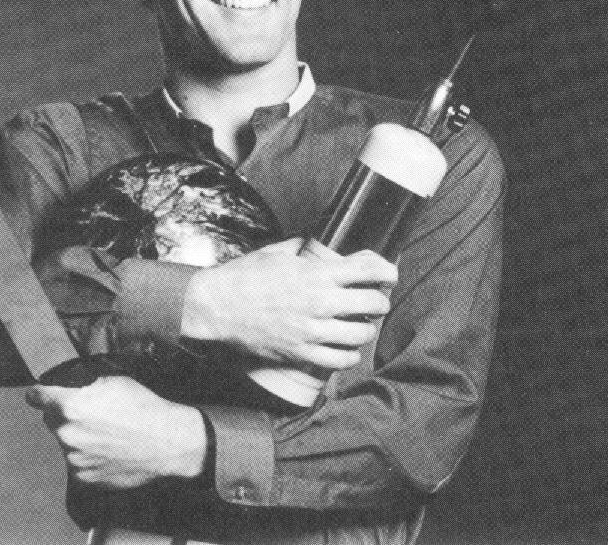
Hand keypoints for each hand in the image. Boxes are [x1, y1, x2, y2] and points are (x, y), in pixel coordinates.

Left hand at [25, 376, 206, 488]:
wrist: (167, 442)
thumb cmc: (143, 407)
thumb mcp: (114, 380)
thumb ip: (83, 384)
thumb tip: (69, 386)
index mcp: (70, 405)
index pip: (36, 397)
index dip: (40, 393)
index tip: (42, 394)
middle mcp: (66, 433)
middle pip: (52, 419)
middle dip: (66, 415)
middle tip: (93, 413)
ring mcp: (74, 459)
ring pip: (66, 442)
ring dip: (78, 437)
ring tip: (107, 434)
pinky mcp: (84, 478)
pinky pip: (78, 462)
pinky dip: (88, 456)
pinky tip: (109, 450)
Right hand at [181, 237, 395, 369]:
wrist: (217, 307)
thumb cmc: (243, 278)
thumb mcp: (276, 253)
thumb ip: (301, 250)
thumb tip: (314, 246)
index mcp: (316, 274)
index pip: (368, 270)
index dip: (386, 270)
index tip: (390, 273)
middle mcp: (320, 302)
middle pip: (373, 303)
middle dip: (380, 300)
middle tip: (375, 300)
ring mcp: (313, 330)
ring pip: (362, 334)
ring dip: (366, 328)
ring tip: (360, 324)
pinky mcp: (302, 352)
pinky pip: (340, 360)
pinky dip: (349, 354)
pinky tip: (346, 347)